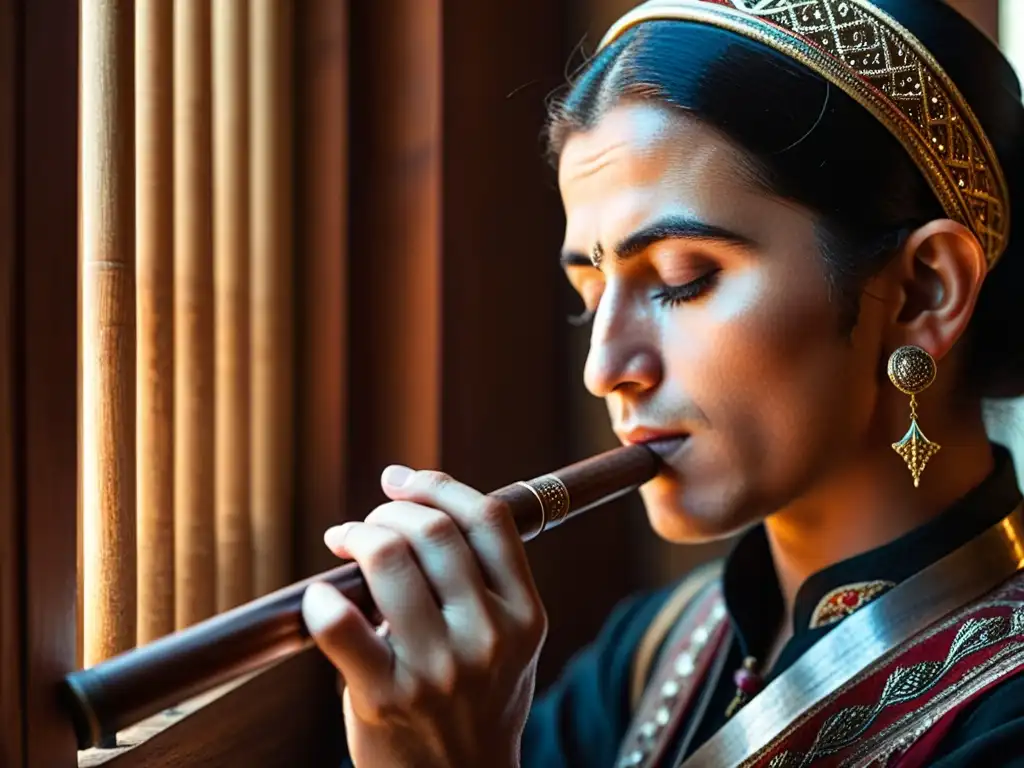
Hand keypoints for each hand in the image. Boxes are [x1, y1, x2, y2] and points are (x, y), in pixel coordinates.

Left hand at [302, 465, 547, 767]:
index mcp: (525, 616)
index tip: (401, 480)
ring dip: (357, 536)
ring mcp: (438, 670)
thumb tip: (419, 503)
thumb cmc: (479, 703)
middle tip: (368, 524)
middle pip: (433, 531)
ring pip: (388, 560)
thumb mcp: (511, 643)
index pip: (488, 519)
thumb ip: (486, 580)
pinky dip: (321, 600)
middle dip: (388, 512)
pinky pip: (340, 625)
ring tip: (344, 543)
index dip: (437, 486)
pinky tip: (320, 597)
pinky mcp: (385, 698)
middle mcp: (489, 638)